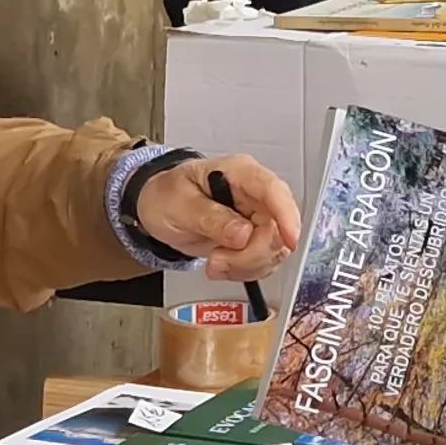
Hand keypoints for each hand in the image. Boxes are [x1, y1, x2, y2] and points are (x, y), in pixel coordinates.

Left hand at [135, 153, 303, 279]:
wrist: (157, 208)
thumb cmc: (166, 195)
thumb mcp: (179, 204)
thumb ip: (210, 218)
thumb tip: (243, 233)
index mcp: (239, 173)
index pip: (273, 190)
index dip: (287, 215)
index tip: (288, 240)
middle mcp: (255, 194)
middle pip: (278, 228)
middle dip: (251, 254)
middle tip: (218, 260)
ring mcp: (257, 217)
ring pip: (275, 250)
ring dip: (245, 266)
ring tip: (214, 262)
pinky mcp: (255, 238)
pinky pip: (264, 261)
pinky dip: (243, 271)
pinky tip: (221, 264)